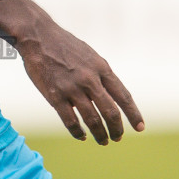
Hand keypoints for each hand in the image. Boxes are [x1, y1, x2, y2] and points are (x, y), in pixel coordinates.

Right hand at [0, 0, 143, 143]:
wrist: (38, 37)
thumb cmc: (64, 46)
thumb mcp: (90, 56)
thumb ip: (100, 75)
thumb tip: (108, 97)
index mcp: (101, 68)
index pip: (123, 96)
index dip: (133, 114)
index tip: (140, 127)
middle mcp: (90, 80)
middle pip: (110, 112)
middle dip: (117, 129)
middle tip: (118, 138)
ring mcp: (72, 89)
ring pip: (92, 120)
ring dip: (100, 135)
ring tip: (102, 141)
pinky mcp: (55, 96)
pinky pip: (70, 121)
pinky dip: (78, 132)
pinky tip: (81, 136)